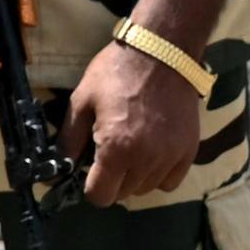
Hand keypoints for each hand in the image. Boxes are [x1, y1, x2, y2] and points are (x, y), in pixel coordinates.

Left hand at [65, 42, 201, 205]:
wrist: (161, 53)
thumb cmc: (115, 74)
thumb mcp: (81, 102)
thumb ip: (69, 140)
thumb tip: (59, 168)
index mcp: (116, 149)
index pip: (100, 196)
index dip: (89, 187)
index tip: (88, 170)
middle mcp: (147, 160)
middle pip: (123, 194)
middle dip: (111, 180)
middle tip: (106, 153)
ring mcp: (171, 157)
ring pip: (147, 188)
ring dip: (134, 177)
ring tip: (129, 149)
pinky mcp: (190, 150)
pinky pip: (171, 181)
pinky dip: (158, 174)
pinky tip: (150, 153)